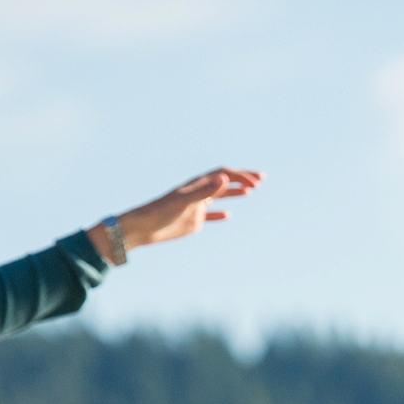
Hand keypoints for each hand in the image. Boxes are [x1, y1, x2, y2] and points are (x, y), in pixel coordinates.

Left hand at [91, 167, 262, 260]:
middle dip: (242, 179)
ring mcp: (195, 207)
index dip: (240, 176)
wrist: (142, 228)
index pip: (223, 174)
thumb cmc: (159, 213)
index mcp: (196, 185)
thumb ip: (205, 190)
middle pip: (223, 181)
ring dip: (234, 192)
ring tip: (251, 191)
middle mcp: (197, 193)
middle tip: (261, 179)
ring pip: (219, 196)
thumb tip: (225, 177)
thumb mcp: (184, 201)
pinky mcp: (192, 221)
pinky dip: (219, 214)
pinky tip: (228, 216)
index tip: (255, 183)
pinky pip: (209, 215)